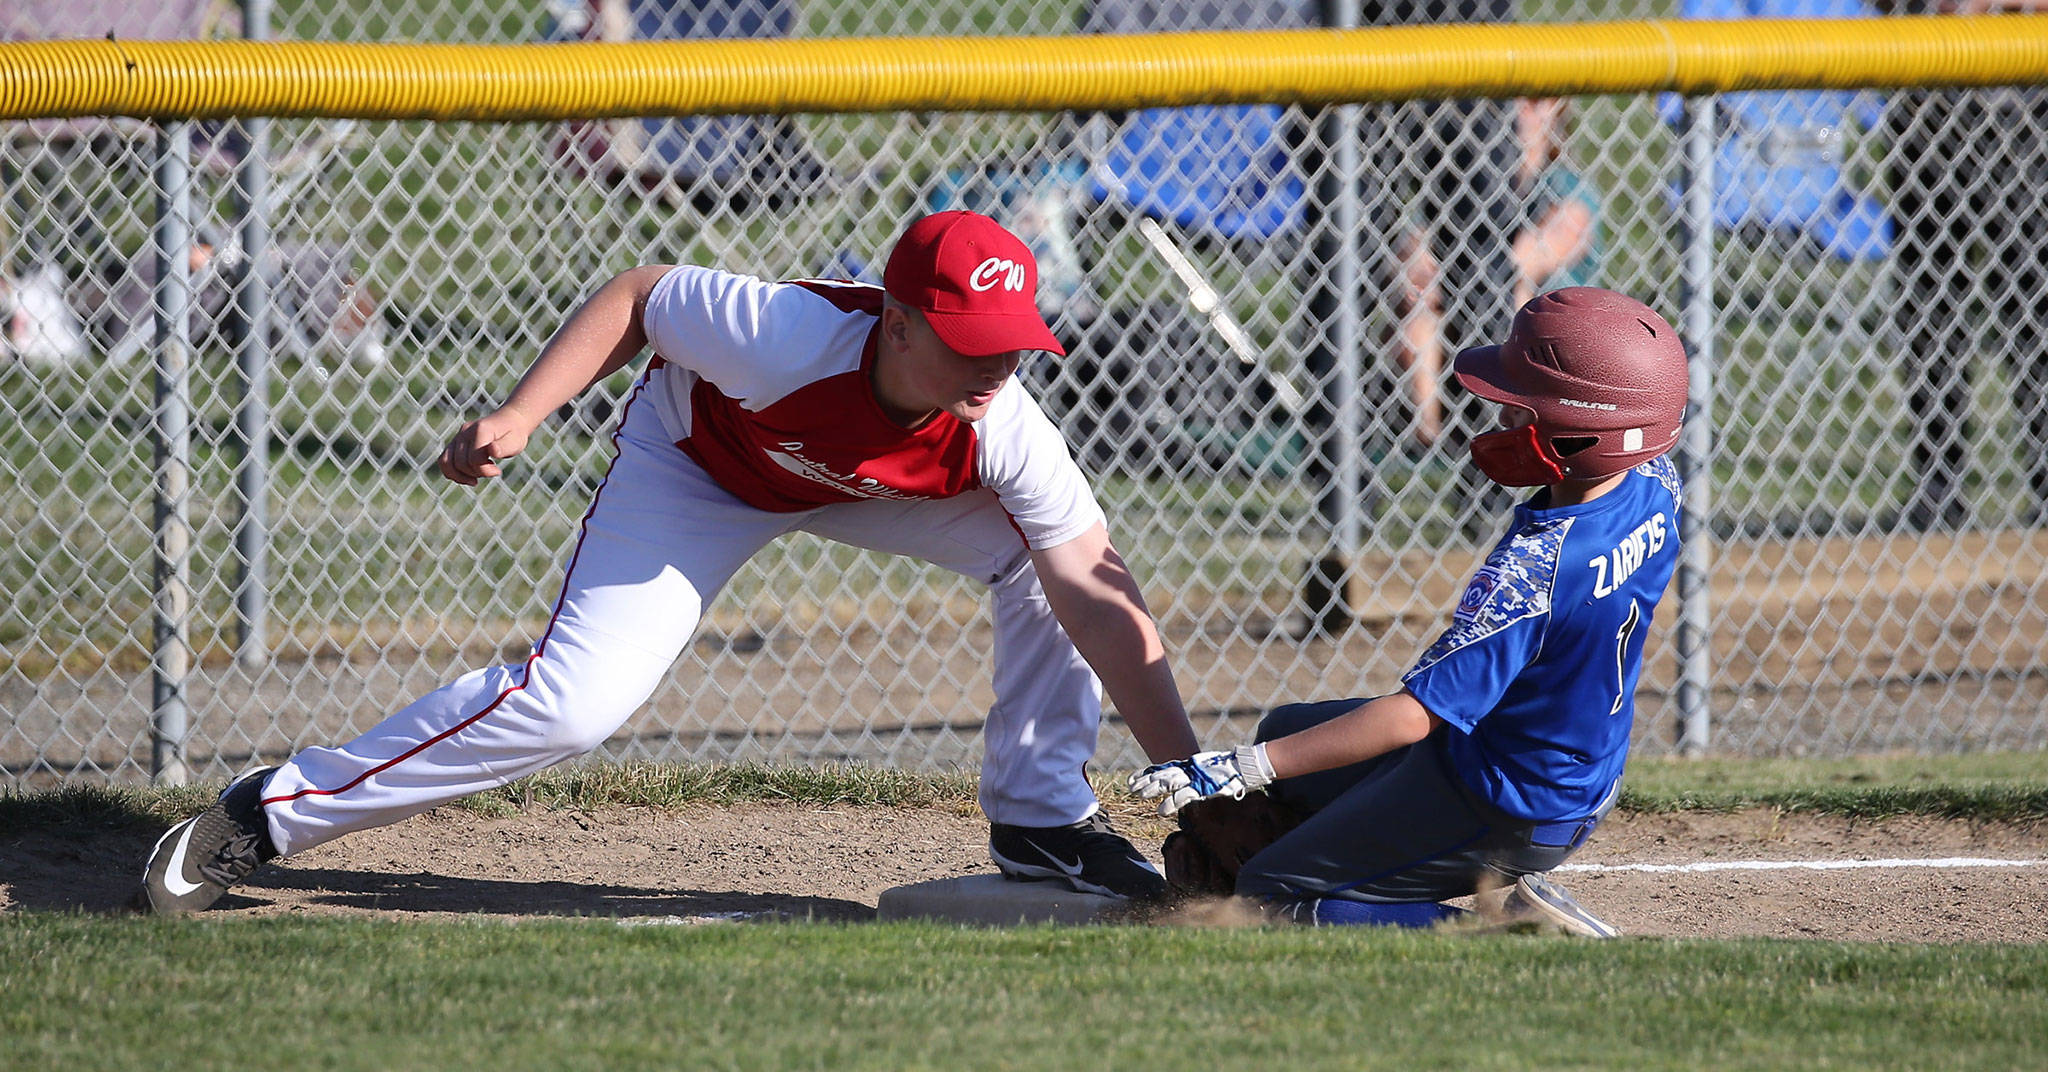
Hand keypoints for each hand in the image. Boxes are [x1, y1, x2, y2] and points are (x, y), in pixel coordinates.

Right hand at [438, 406, 535, 485]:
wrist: (510, 421)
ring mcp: (458, 435)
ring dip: (462, 476)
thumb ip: (503, 447)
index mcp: (481, 430)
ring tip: (476, 478)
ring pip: (447, 462)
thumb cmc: (514, 434)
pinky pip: (444, 460)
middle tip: (492, 470)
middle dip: (476, 473)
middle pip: (461, 463)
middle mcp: (465, 431)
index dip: (485, 470)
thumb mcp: (515, 442)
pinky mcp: (455, 442)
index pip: (474, 458)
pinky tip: (467, 478)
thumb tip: (492, 450)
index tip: (498, 471)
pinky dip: (452, 472)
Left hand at [1129, 750, 1255, 816]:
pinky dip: (1171, 803)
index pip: (1164, 768)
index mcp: (1190, 765)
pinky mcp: (1204, 787)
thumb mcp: (1207, 770)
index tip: (1132, 778)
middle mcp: (1190, 769)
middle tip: (1130, 787)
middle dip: (1146, 781)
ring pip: (1169, 782)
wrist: (1248, 764)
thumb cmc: (1229, 769)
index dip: (1147, 773)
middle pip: (1162, 774)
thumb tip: (1184, 782)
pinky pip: (1184, 796)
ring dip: (1153, 789)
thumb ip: (1195, 775)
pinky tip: (1161, 811)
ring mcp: (1196, 777)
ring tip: (1139, 795)